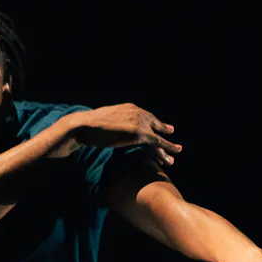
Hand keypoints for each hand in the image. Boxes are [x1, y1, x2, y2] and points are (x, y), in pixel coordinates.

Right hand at [67, 104, 182, 166]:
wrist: (84, 125)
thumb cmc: (86, 126)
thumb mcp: (102, 121)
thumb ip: (111, 123)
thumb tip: (107, 128)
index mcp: (129, 108)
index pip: (144, 117)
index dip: (151, 124)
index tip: (156, 128)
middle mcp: (137, 112)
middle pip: (154, 124)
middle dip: (163, 130)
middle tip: (171, 134)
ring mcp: (139, 122)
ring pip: (158, 135)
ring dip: (168, 145)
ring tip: (177, 151)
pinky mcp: (139, 133)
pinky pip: (157, 142)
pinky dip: (167, 148)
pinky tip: (173, 154)